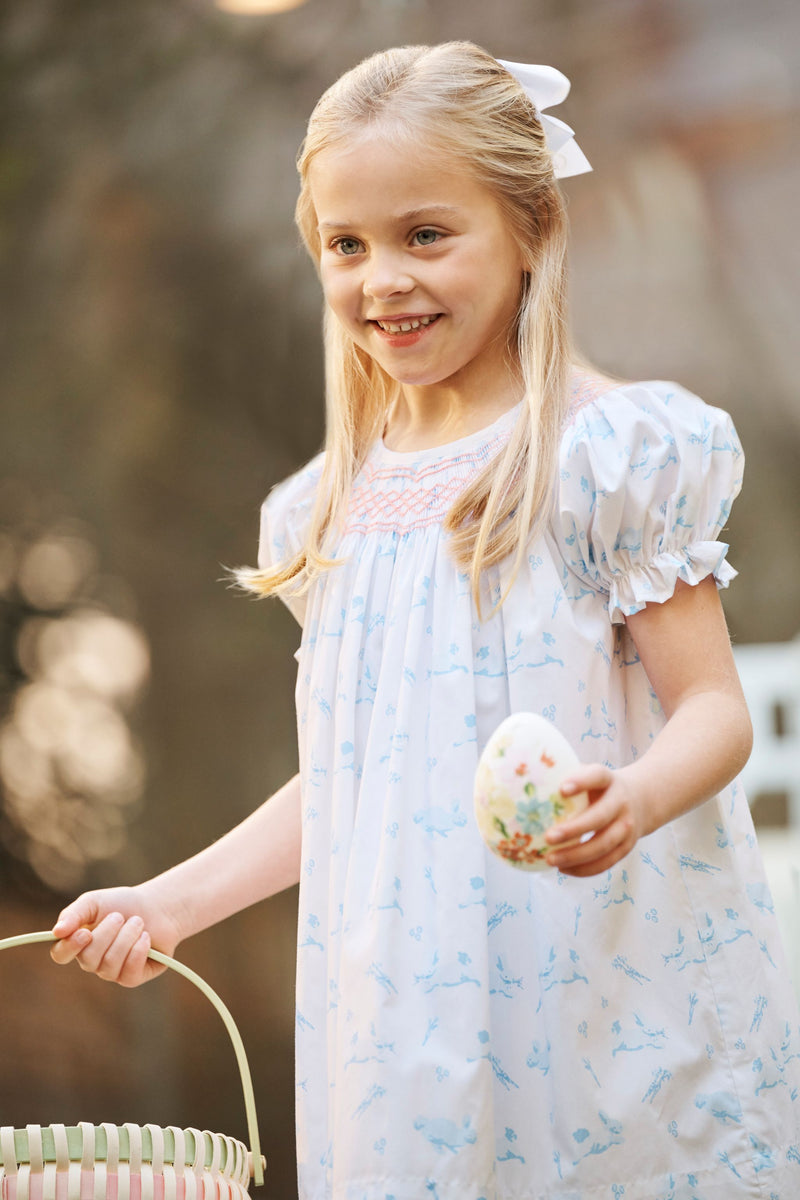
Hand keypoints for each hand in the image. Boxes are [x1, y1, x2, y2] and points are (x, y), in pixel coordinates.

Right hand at [50, 886, 182, 986]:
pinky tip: (146, 938)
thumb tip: (57, 932)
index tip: (85, 932)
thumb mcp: (94, 901)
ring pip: (110, 965)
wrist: (157, 906)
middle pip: (88, 959)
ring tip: (138, 922)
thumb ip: (74, 913)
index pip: (60, 955)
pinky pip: (128, 974)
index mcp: (77, 942)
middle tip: (121, 917)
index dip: (70, 947)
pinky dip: (139, 951)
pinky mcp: (131, 978)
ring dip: (127, 938)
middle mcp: (92, 961)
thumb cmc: (122, 904)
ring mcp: (111, 972)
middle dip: (108, 933)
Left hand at [543, 764, 645, 876]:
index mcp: (608, 779)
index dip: (581, 781)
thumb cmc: (598, 788)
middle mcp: (621, 802)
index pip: (597, 776)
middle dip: (574, 829)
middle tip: (548, 837)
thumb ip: (564, 775)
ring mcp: (627, 826)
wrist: (640, 800)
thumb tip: (522, 781)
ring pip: (603, 844)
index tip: (562, 789)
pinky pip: (607, 862)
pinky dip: (585, 869)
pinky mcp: (627, 846)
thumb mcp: (589, 776)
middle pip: (599, 817)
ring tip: (550, 859)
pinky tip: (563, 868)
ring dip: (576, 855)